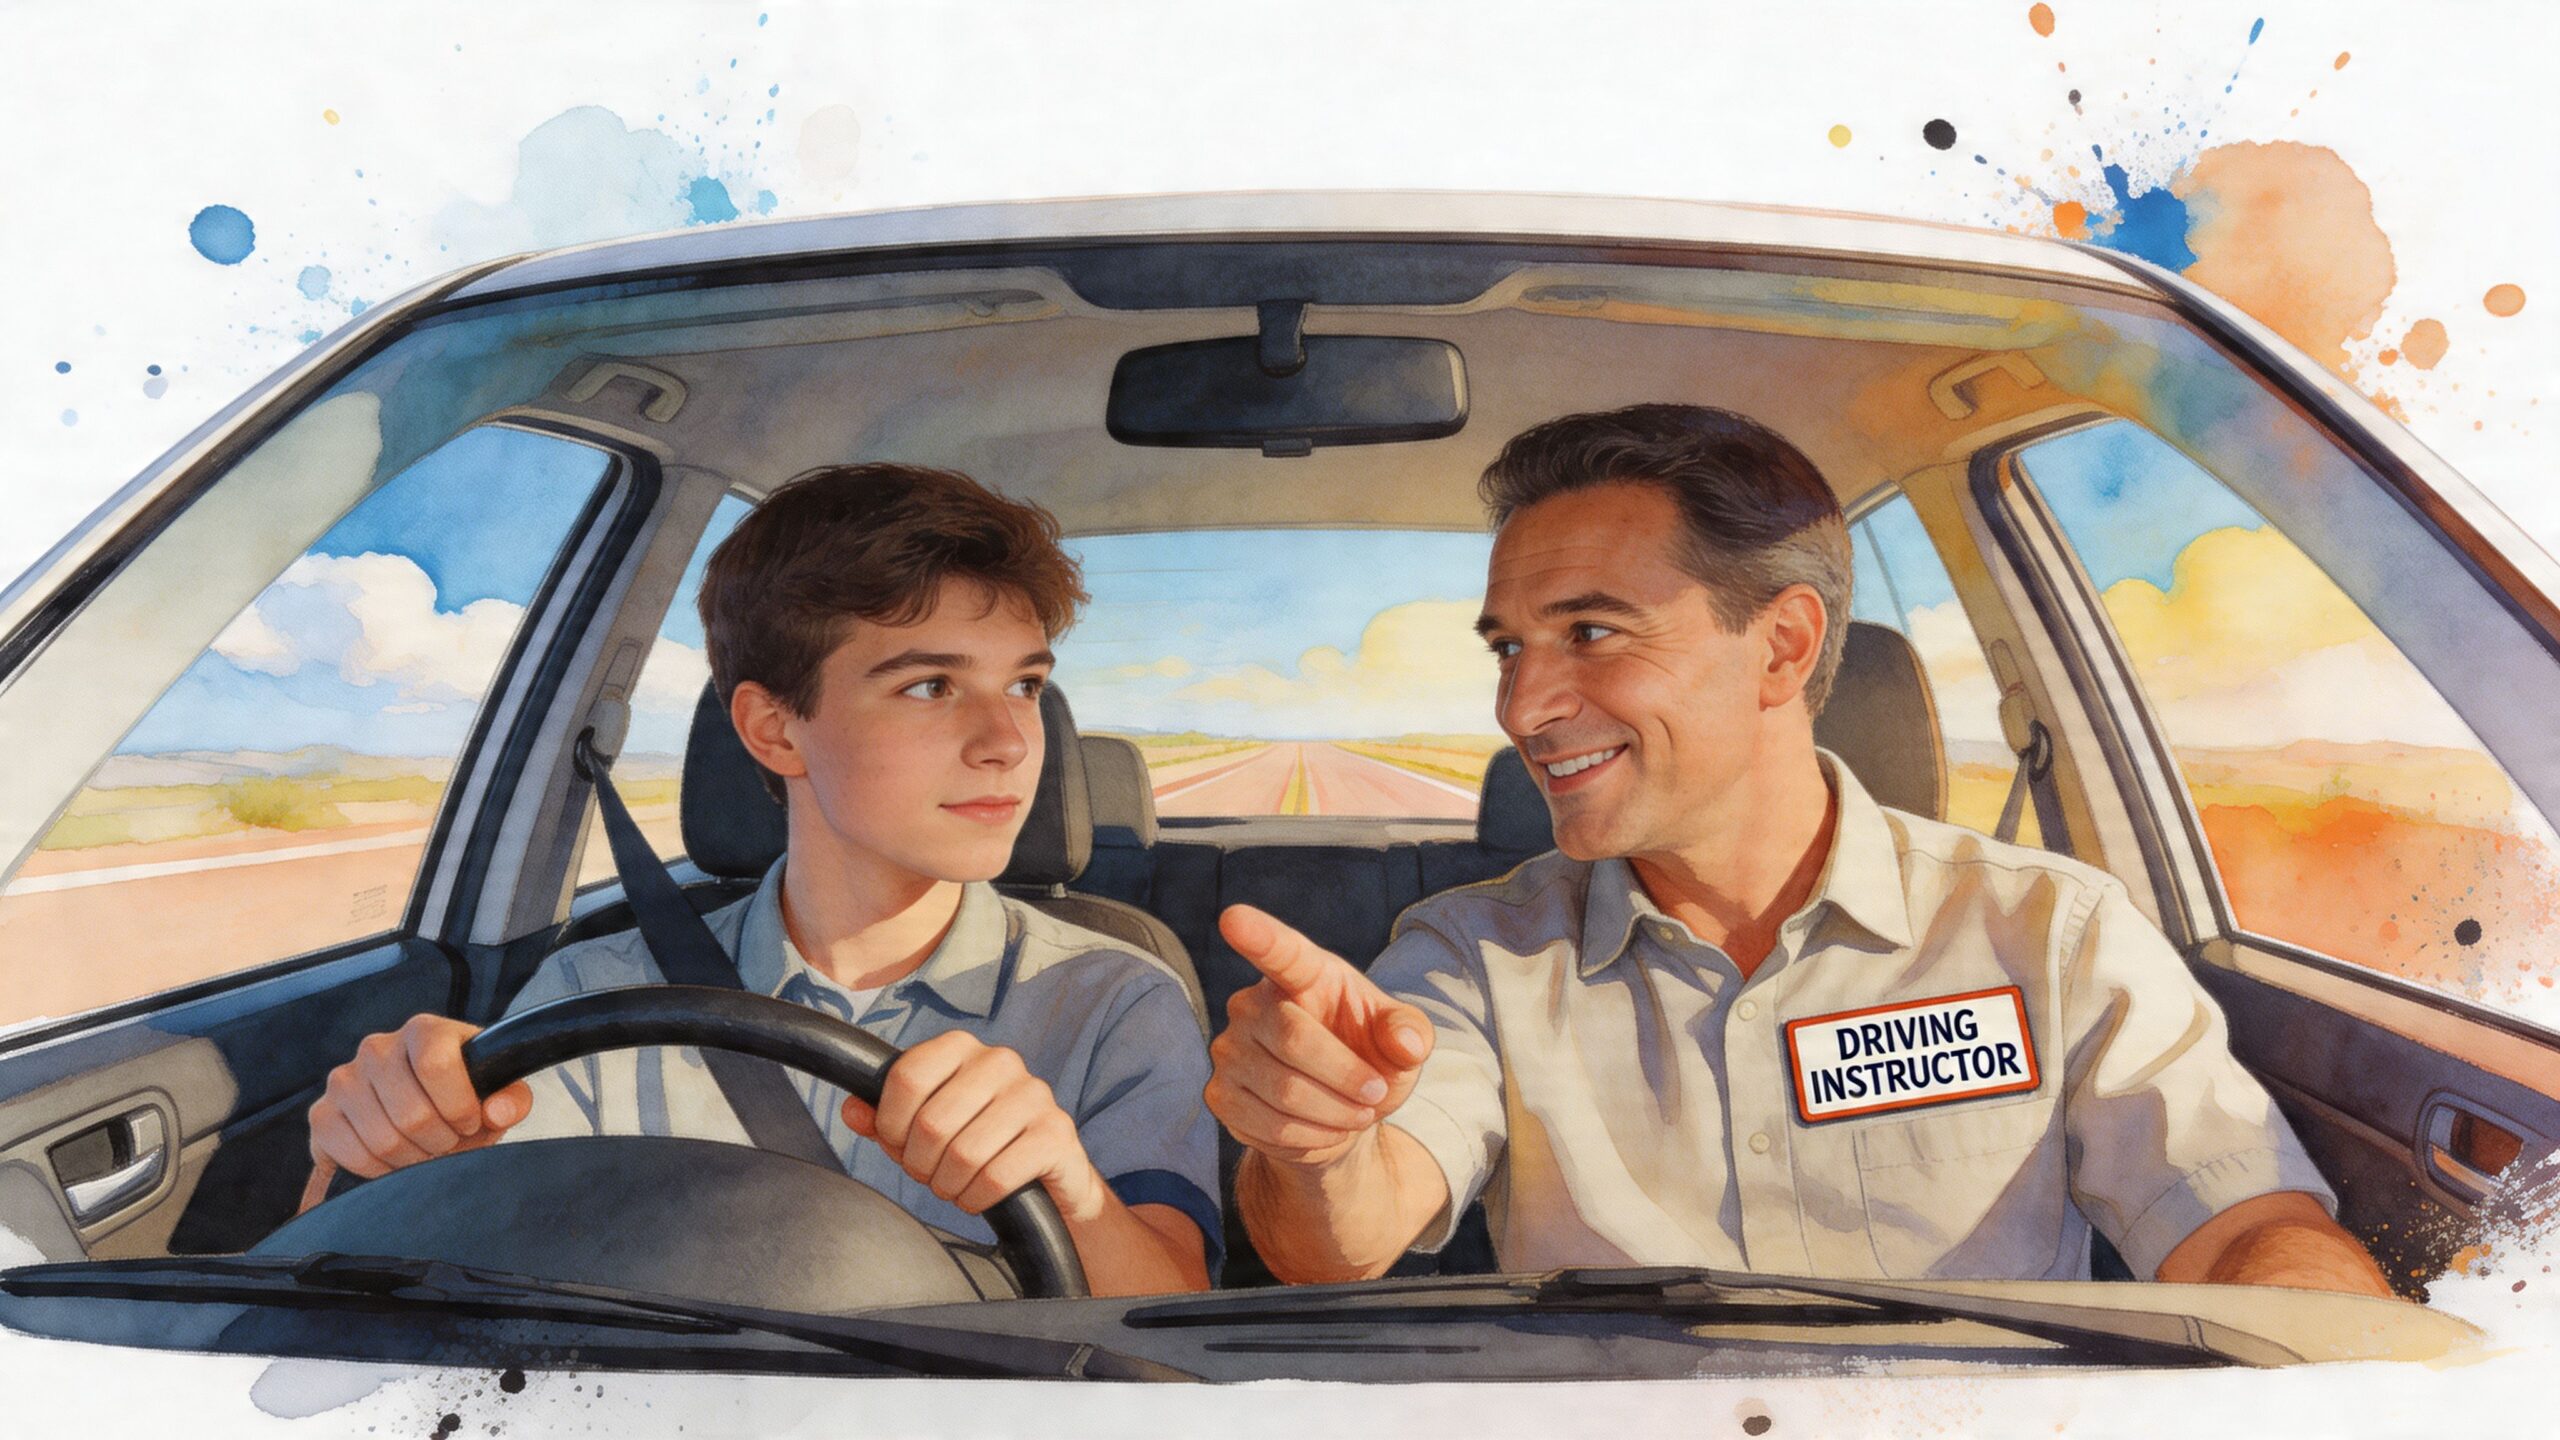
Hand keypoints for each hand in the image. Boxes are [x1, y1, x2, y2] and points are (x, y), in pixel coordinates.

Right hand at [299, 1014, 533, 1212]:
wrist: (423, 1110)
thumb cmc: (464, 1099)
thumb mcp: (498, 1095)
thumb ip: (511, 1099)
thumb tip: (494, 1112)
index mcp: (424, 1031)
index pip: (437, 1066)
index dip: (459, 1107)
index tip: (470, 1122)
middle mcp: (377, 1047)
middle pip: (411, 1113)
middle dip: (439, 1142)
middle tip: (447, 1144)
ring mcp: (344, 1079)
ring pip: (382, 1139)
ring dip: (411, 1160)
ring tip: (423, 1151)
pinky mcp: (321, 1114)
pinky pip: (349, 1154)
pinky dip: (378, 1170)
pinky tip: (393, 1161)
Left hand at [841, 1031, 1106, 1220]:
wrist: (1047, 1175)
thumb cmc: (974, 1144)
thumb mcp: (922, 1130)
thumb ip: (885, 1119)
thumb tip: (850, 1110)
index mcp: (961, 1046)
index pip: (906, 1076)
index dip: (891, 1124)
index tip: (898, 1145)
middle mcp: (1001, 1060)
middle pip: (931, 1123)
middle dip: (921, 1165)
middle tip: (930, 1175)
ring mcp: (1034, 1094)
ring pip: (964, 1154)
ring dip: (949, 1186)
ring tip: (954, 1186)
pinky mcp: (1056, 1133)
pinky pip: (996, 1176)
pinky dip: (977, 1198)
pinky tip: (979, 1196)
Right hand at [1205, 904, 1434, 1168]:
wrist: (1338, 1113)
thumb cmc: (1368, 1058)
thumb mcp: (1401, 1042)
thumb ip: (1410, 1033)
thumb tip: (1408, 1044)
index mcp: (1301, 975)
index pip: (1278, 951)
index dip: (1257, 934)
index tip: (1233, 918)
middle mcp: (1252, 1005)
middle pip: (1293, 1040)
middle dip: (1346, 1077)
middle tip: (1376, 1094)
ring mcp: (1229, 1050)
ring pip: (1283, 1092)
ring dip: (1335, 1114)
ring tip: (1356, 1113)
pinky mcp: (1220, 1095)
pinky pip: (1269, 1125)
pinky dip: (1312, 1138)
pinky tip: (1327, 1128)